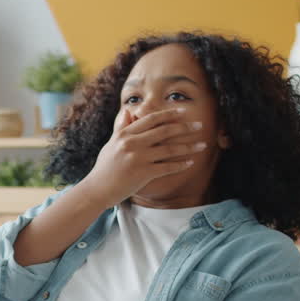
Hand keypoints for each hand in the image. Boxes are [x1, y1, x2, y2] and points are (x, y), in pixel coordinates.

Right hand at [79, 107, 207, 206]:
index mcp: (125, 134)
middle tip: (200, 124)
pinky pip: (167, 167)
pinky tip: (191, 162)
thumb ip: (120, 127)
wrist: (97, 190)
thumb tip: (127, 110)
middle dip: (185, 127)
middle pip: (164, 131)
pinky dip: (180, 165)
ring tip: (202, 145)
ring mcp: (138, 158)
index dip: (169, 114)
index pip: (151, 119)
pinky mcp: (143, 173)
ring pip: (169, 149)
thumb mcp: (111, 144)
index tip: (183, 111)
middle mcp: (132, 144)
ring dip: (188, 147)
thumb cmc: (104, 168)